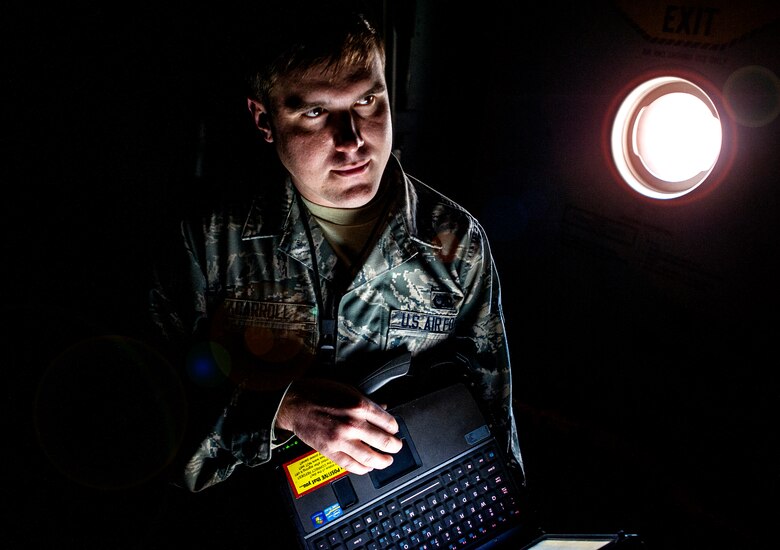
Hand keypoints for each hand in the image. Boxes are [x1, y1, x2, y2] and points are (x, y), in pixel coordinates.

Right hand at [275, 378, 402, 473]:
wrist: (295, 403)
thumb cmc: (319, 393)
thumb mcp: (348, 390)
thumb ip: (368, 402)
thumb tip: (384, 409)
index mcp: (360, 405)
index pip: (389, 423)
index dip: (395, 428)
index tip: (394, 430)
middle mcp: (353, 423)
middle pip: (385, 442)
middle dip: (395, 446)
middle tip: (397, 447)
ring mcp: (342, 439)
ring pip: (371, 457)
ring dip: (383, 461)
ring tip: (387, 461)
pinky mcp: (331, 451)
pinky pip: (352, 465)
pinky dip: (363, 468)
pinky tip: (368, 466)